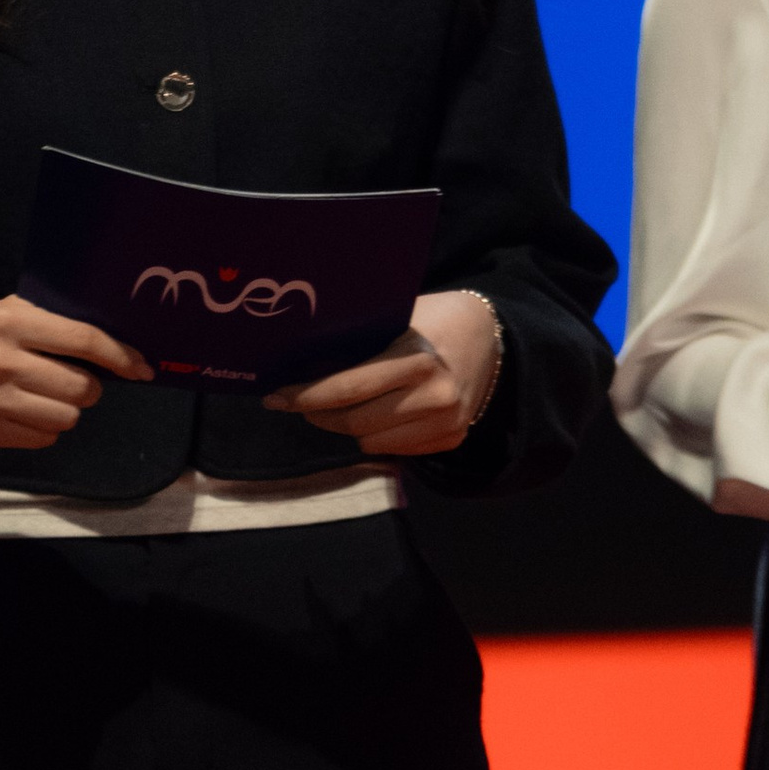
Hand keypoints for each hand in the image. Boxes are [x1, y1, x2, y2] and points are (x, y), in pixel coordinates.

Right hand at [0, 297, 149, 453]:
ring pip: (67, 418)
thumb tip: (112, 345)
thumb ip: (51, 323)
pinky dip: (46, 426)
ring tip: (48, 394)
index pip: (83, 341)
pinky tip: (27, 409)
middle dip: (90, 385)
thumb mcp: (4, 310)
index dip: (121, 356)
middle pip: (82, 388)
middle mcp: (1, 362)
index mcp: (10, 323)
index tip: (143, 367)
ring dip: (69, 408)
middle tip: (76, 378)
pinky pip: (44, 438)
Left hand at [261, 290, 500, 459]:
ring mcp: (446, 424)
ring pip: (371, 443)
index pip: (349, 388)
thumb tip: (301, 361)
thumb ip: (361, 342)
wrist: (491, 338)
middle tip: (296, 402)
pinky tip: (373, 415)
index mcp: (418, 359)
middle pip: (355, 422)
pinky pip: (395, 450)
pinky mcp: (452, 440)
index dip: (306, 396)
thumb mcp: (400, 319)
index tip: (277, 397)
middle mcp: (435, 397)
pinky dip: (376, 436)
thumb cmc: (434, 319)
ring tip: (335, 408)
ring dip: (346, 428)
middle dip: (318, 414)